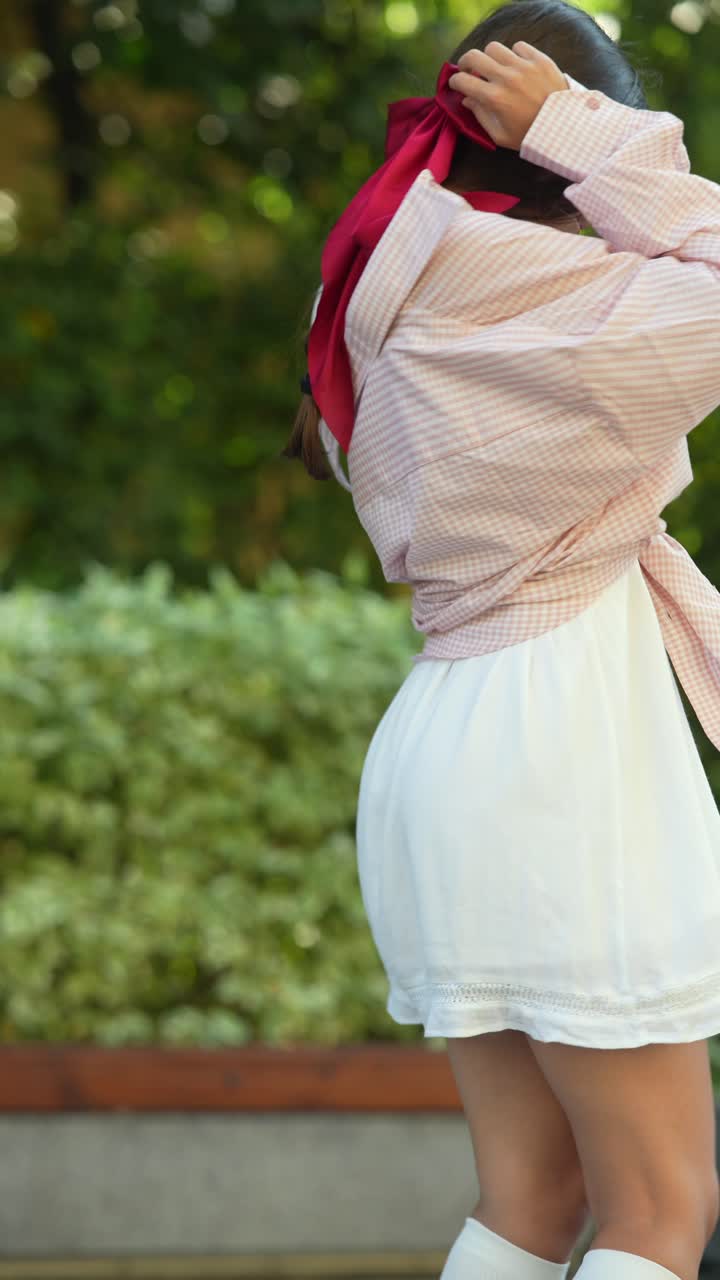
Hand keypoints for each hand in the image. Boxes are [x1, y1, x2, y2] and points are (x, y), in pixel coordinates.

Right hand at [447, 40, 569, 150]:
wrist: (563, 127)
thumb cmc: (528, 135)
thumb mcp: (500, 135)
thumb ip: (480, 115)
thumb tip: (467, 99)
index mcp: (494, 98)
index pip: (463, 81)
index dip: (454, 81)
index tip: (456, 84)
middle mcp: (507, 78)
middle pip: (475, 56)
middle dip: (466, 62)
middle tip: (468, 69)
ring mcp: (524, 66)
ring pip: (495, 47)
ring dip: (489, 57)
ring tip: (494, 67)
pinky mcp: (539, 59)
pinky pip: (519, 46)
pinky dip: (513, 54)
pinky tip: (516, 65)